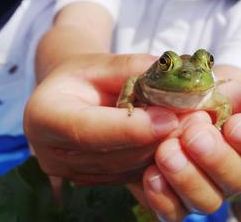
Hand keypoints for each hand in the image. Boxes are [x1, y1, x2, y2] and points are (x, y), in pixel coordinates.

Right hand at [24, 53, 180, 183]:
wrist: (68, 95)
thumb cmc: (82, 75)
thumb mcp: (99, 62)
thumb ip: (131, 69)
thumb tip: (174, 78)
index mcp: (44, 116)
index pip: (87, 130)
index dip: (130, 128)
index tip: (171, 119)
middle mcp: (52, 152)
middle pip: (112, 155)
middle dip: (157, 140)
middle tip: (196, 121)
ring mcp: (71, 171)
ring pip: (125, 169)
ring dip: (161, 150)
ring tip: (191, 127)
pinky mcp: (90, 179)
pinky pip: (128, 174)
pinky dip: (154, 159)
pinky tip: (175, 140)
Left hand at [138, 80, 240, 220]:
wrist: (160, 102)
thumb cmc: (196, 95)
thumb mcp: (221, 87)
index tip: (234, 125)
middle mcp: (226, 169)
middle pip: (238, 178)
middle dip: (216, 158)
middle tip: (193, 136)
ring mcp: (201, 187)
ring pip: (208, 201)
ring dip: (188, 177)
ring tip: (166, 152)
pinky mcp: (172, 199)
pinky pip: (173, 212)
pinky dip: (162, 196)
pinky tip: (151, 174)